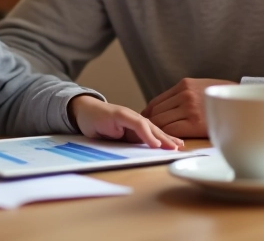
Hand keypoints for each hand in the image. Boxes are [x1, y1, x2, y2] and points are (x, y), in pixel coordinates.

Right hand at [68, 96, 183, 149]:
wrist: (82, 111)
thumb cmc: (99, 124)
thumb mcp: (117, 137)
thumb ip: (131, 141)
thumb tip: (147, 151)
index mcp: (135, 125)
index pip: (154, 133)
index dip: (166, 139)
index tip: (178, 148)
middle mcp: (134, 118)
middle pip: (155, 129)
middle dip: (168, 139)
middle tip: (180, 148)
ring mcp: (127, 115)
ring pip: (149, 126)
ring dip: (161, 137)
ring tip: (172, 147)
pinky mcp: (119, 114)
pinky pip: (136, 124)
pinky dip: (146, 134)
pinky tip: (154, 143)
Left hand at [141, 78, 236, 137]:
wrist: (244, 103)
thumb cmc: (223, 99)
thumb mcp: (201, 87)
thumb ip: (184, 94)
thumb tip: (166, 107)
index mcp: (184, 85)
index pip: (157, 101)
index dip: (149, 113)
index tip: (146, 121)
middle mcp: (185, 95)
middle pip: (156, 112)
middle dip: (150, 123)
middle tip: (148, 133)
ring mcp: (189, 108)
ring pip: (161, 121)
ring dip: (156, 131)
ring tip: (156, 139)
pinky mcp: (195, 123)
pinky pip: (171, 130)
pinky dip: (166, 136)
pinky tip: (168, 141)